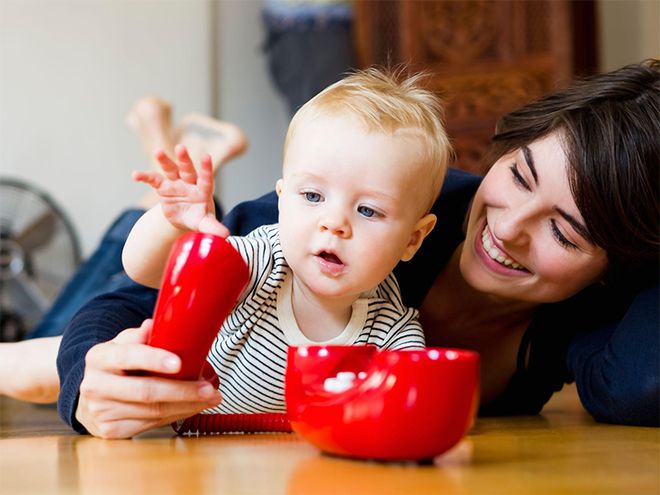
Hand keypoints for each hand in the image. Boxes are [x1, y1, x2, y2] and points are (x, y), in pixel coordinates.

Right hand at [75, 319, 221, 438]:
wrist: (90, 397)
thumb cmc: (116, 366)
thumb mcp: (122, 344)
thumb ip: (139, 335)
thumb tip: (155, 325)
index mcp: (98, 357)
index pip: (128, 356)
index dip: (154, 359)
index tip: (179, 363)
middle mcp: (95, 385)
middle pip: (145, 391)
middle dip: (182, 391)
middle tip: (209, 389)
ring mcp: (101, 411)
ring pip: (153, 412)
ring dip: (187, 406)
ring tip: (210, 398)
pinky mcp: (111, 431)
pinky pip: (151, 424)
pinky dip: (176, 416)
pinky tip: (192, 408)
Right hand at [132, 144, 228, 236]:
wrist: (183, 218)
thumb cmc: (198, 218)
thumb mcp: (204, 223)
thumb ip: (213, 227)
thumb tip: (225, 235)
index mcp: (203, 190)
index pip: (206, 178)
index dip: (206, 168)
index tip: (206, 156)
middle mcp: (190, 182)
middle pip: (187, 169)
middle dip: (184, 159)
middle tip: (181, 148)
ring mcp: (175, 182)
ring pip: (170, 169)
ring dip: (164, 160)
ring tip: (158, 152)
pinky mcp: (162, 186)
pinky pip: (153, 179)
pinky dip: (144, 176)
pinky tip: (135, 174)